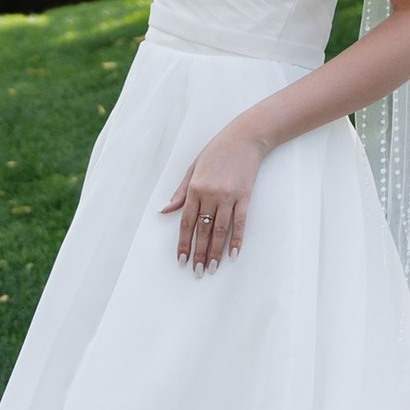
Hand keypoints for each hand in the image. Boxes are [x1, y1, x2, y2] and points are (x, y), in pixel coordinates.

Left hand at [161, 116, 266, 270]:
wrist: (244, 138)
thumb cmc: (217, 151)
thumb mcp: (193, 168)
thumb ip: (180, 192)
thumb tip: (164, 211)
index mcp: (195, 188)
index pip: (186, 222)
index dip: (184, 243)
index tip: (181, 260)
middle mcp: (210, 194)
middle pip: (203, 230)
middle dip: (198, 253)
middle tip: (196, 272)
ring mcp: (229, 196)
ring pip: (220, 230)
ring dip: (215, 251)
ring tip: (211, 268)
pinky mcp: (245, 196)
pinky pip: (240, 222)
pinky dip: (237, 239)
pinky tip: (234, 254)